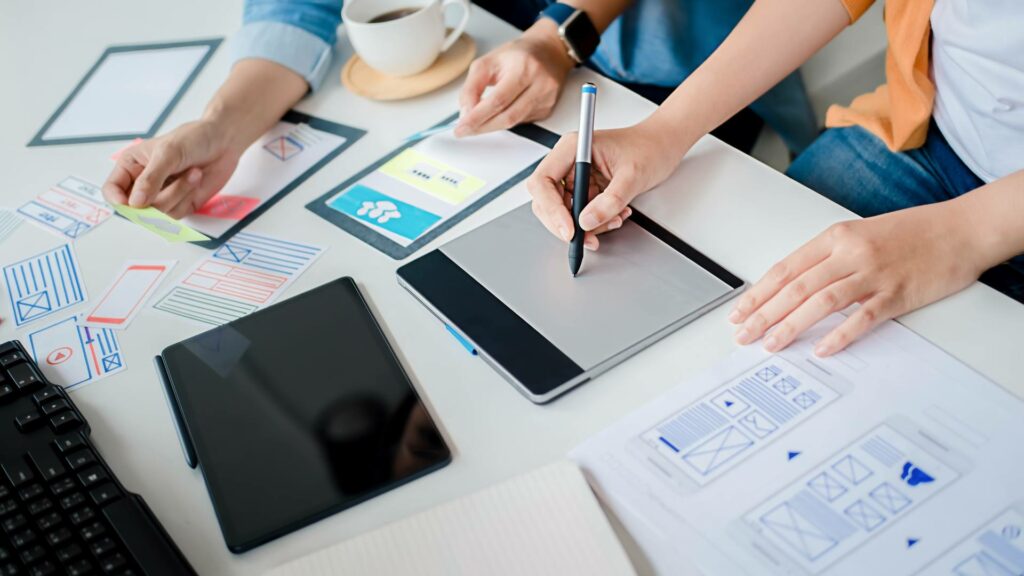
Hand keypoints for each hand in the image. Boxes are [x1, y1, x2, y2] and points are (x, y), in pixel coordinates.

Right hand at [102, 119, 242, 217]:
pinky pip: (176, 214)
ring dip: (178, 194)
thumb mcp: (168, 153)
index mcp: (131, 166)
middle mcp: (142, 184)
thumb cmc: (192, 139)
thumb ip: (150, 179)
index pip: (112, 190)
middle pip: (135, 208)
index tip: (132, 204)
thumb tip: (135, 203)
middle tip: (171, 180)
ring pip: (158, 213)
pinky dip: (187, 198)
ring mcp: (161, 196)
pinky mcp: (180, 204)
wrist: (223, 141)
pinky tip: (196, 180)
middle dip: (156, 198)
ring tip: (192, 172)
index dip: (118, 201)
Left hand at [455, 21, 574, 136]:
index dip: (477, 117)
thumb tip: (465, 113)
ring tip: (476, 123)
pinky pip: (521, 122)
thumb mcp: (488, 62)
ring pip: (514, 123)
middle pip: (507, 117)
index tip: (462, 127)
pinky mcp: (547, 109)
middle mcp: (540, 84)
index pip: (498, 100)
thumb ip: (472, 86)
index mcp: (524, 67)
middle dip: (482, 126)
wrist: (549, 51)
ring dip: (491, 126)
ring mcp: (546, 99)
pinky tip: (498, 113)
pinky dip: (505, 121)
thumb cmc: (517, 55)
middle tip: (465, 130)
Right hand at [526, 120, 689, 248]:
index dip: (551, 209)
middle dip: (566, 223)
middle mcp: (568, 161)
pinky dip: (595, 222)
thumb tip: (586, 222)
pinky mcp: (584, 188)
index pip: (543, 182)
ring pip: (563, 211)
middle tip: (587, 238)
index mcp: (573, 148)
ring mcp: (575, 176)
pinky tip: (615, 216)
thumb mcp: (633, 176)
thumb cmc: (649, 148)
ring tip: (614, 220)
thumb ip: (610, 200)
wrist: (663, 146)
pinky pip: (579, 213)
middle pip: (546, 200)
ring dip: (585, 225)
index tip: (569, 229)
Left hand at [729, 202, 984, 355]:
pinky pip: (862, 317)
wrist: (961, 228)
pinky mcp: (897, 294)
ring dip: (792, 325)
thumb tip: (793, 288)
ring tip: (771, 344)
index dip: (758, 293)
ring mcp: (874, 273)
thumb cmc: (911, 232)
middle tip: (743, 334)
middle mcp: (851, 253)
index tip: (739, 312)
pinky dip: (840, 334)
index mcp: (836, 237)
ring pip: (822, 301)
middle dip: (764, 314)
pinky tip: (822, 349)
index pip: (786, 268)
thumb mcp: (860, 235)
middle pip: (796, 287)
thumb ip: (828, 259)